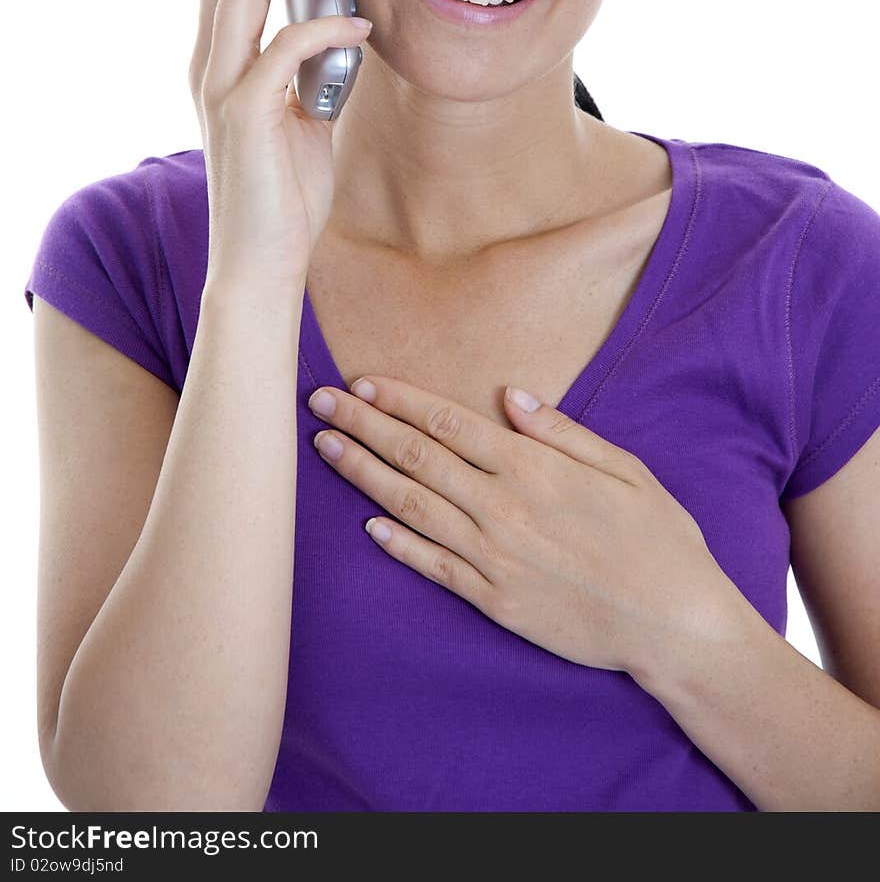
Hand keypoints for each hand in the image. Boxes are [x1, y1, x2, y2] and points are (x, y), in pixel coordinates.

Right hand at [189, 0, 370, 290]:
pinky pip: (282, 46)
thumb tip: (344, 22)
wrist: (265, 260)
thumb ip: (310, 68)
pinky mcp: (243, 115)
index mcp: (219, 60)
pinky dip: (326, 26)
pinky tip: (361, 28)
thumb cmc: (285, 192)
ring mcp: (220, 88)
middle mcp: (208, 65)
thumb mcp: (302, 114)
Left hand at [307, 375, 730, 681]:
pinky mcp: (494, 600)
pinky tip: (367, 523)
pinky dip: (397, 543)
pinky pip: (433, 566)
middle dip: (363, 426)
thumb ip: (563, 431)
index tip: (362, 382)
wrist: (674, 625)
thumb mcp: (625, 469)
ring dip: (362, 474)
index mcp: (534, 468)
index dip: (400, 401)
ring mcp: (494, 557)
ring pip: (411, 506)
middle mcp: (503, 508)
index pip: (448, 423)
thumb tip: (511, 395)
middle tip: (318, 403)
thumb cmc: (659, 540)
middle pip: (416, 456)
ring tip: (325, 449)